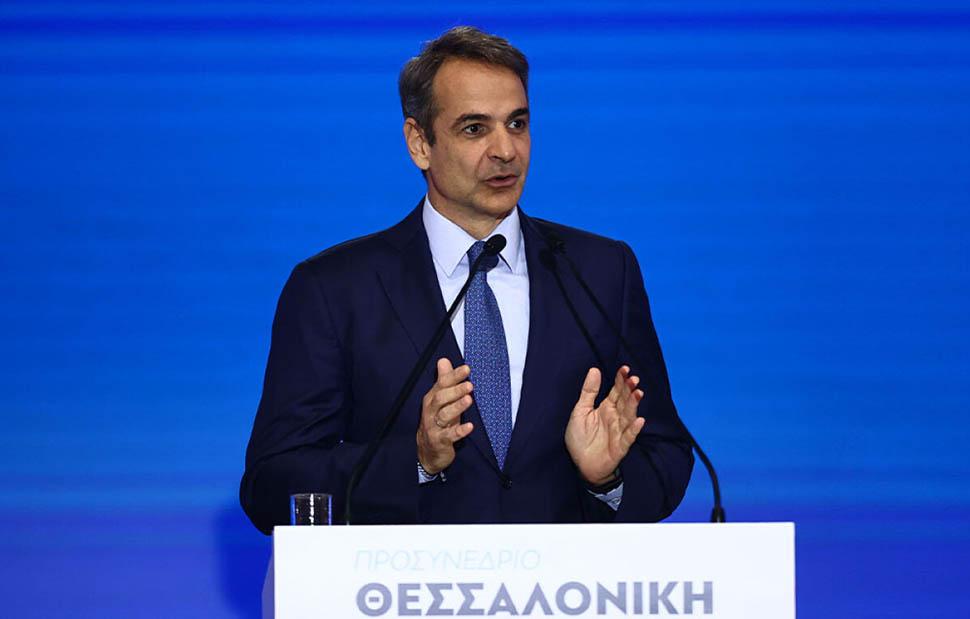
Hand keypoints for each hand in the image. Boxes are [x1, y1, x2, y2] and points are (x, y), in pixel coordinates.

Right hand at [416, 358, 475, 474]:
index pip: (442, 384)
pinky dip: (459, 431)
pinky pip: (449, 436)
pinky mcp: (440, 441)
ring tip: (469, 400)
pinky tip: (469, 426)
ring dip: (457, 407)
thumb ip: (443, 380)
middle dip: (455, 391)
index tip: (466, 369)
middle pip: (441, 398)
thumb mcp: (440, 400)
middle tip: (470, 385)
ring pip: (444, 415)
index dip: (454, 376)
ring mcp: (434, 426)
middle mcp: (431, 411)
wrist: (427, 451)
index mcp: (432, 399)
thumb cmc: (437, 421)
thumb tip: (443, 360)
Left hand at [565, 366, 645, 485]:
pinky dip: (634, 429)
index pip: (616, 391)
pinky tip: (639, 421)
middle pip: (625, 401)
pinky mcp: (620, 446)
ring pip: (628, 416)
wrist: (580, 464)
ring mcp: (619, 431)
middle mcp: (615, 417)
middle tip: (633, 379)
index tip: (625, 369)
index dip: (621, 380)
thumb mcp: (580, 411)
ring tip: (638, 393)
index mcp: (606, 408)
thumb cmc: (580, 438)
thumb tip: (594, 370)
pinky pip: (628, 437)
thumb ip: (589, 392)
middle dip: (629, 390)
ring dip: (634, 405)